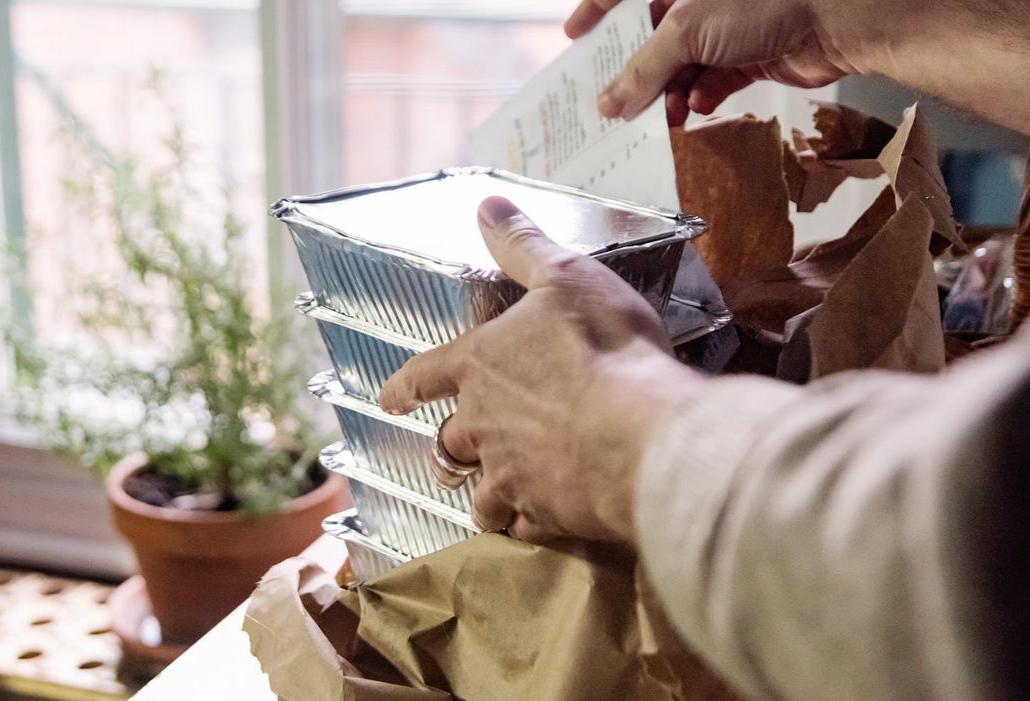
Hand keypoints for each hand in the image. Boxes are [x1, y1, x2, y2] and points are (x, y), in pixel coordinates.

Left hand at [379, 197, 703, 544]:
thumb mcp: (566, 278)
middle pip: (450, 442)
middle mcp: (481, 425)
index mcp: (478, 366)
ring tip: (496, 496)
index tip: (388, 399)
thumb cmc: (604, 348)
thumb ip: (523, 246)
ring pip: (480, 494)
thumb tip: (486, 203)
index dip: (404, 386)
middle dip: (453, 445)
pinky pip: (522, 526)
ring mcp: (509, 475)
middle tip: (458, 450)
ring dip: (485, 493)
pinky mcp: (544, 514)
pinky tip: (540, 520)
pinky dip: (526, 523)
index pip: (424, 375)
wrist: (642, 433)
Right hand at [568, 0, 868, 125]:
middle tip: (613, 103)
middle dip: (636, 72)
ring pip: (680, 66)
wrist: (837, 19)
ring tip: (661, 116)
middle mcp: (699, 0)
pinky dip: (700, 97)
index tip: (574, 38)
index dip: (595, 11)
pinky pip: (710, 82)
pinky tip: (696, 108)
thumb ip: (643, 69)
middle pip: (652, 38)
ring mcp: (725, 28)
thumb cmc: (763, 1)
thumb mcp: (687, 32)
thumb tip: (609, 103)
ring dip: (667, 93)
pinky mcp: (748, 56)